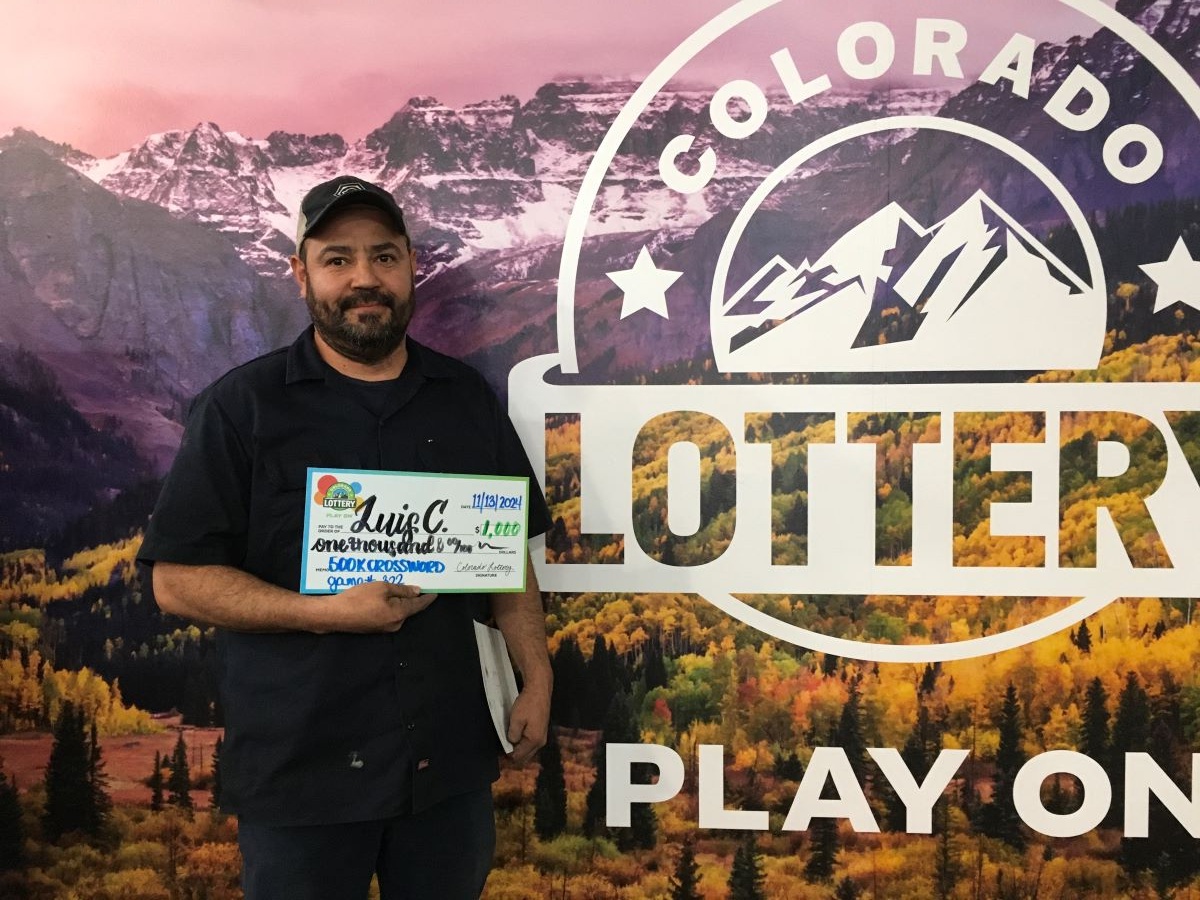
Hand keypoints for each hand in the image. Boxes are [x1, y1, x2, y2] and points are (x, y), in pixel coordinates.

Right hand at [322, 582, 437, 632]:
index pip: (419, 605)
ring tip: (397, 585)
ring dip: (398, 599)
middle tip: (414, 581)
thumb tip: (417, 591)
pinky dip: (389, 604)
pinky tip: (383, 595)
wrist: (334, 614)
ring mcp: (384, 628)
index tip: (435, 592)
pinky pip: (387, 613)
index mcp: (399, 615)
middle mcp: (395, 624)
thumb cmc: (358, 599)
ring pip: (397, 610)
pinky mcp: (374, 627)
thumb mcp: (382, 588)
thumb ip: (402, 590)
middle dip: (411, 596)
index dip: (428, 598)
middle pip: (408, 608)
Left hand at [506, 686, 549, 764]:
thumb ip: (513, 735)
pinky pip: (531, 743)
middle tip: (502, 750)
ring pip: (529, 750)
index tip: (499, 754)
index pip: (519, 756)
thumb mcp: (516, 720)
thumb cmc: (527, 704)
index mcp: (534, 740)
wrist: (539, 690)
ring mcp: (542, 736)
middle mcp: (541, 742)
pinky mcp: (541, 730)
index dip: (508, 756)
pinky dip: (523, 743)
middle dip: (514, 755)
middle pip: (526, 756)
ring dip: (519, 749)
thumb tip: (511, 743)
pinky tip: (516, 737)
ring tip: (508, 743)